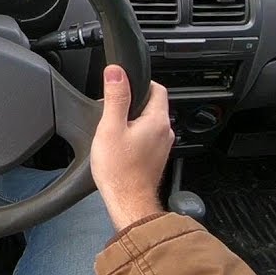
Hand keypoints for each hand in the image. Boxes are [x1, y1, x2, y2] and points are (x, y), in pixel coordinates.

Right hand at [91, 65, 171, 230]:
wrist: (127, 203)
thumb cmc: (119, 171)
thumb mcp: (111, 127)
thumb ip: (116, 97)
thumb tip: (116, 71)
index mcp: (157, 120)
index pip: (157, 88)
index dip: (139, 82)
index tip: (122, 85)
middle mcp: (165, 132)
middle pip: (152, 105)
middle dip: (132, 102)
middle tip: (111, 109)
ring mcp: (162, 146)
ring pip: (148, 122)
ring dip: (132, 120)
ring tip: (113, 128)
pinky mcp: (155, 158)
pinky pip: (147, 137)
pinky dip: (134, 135)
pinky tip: (119, 145)